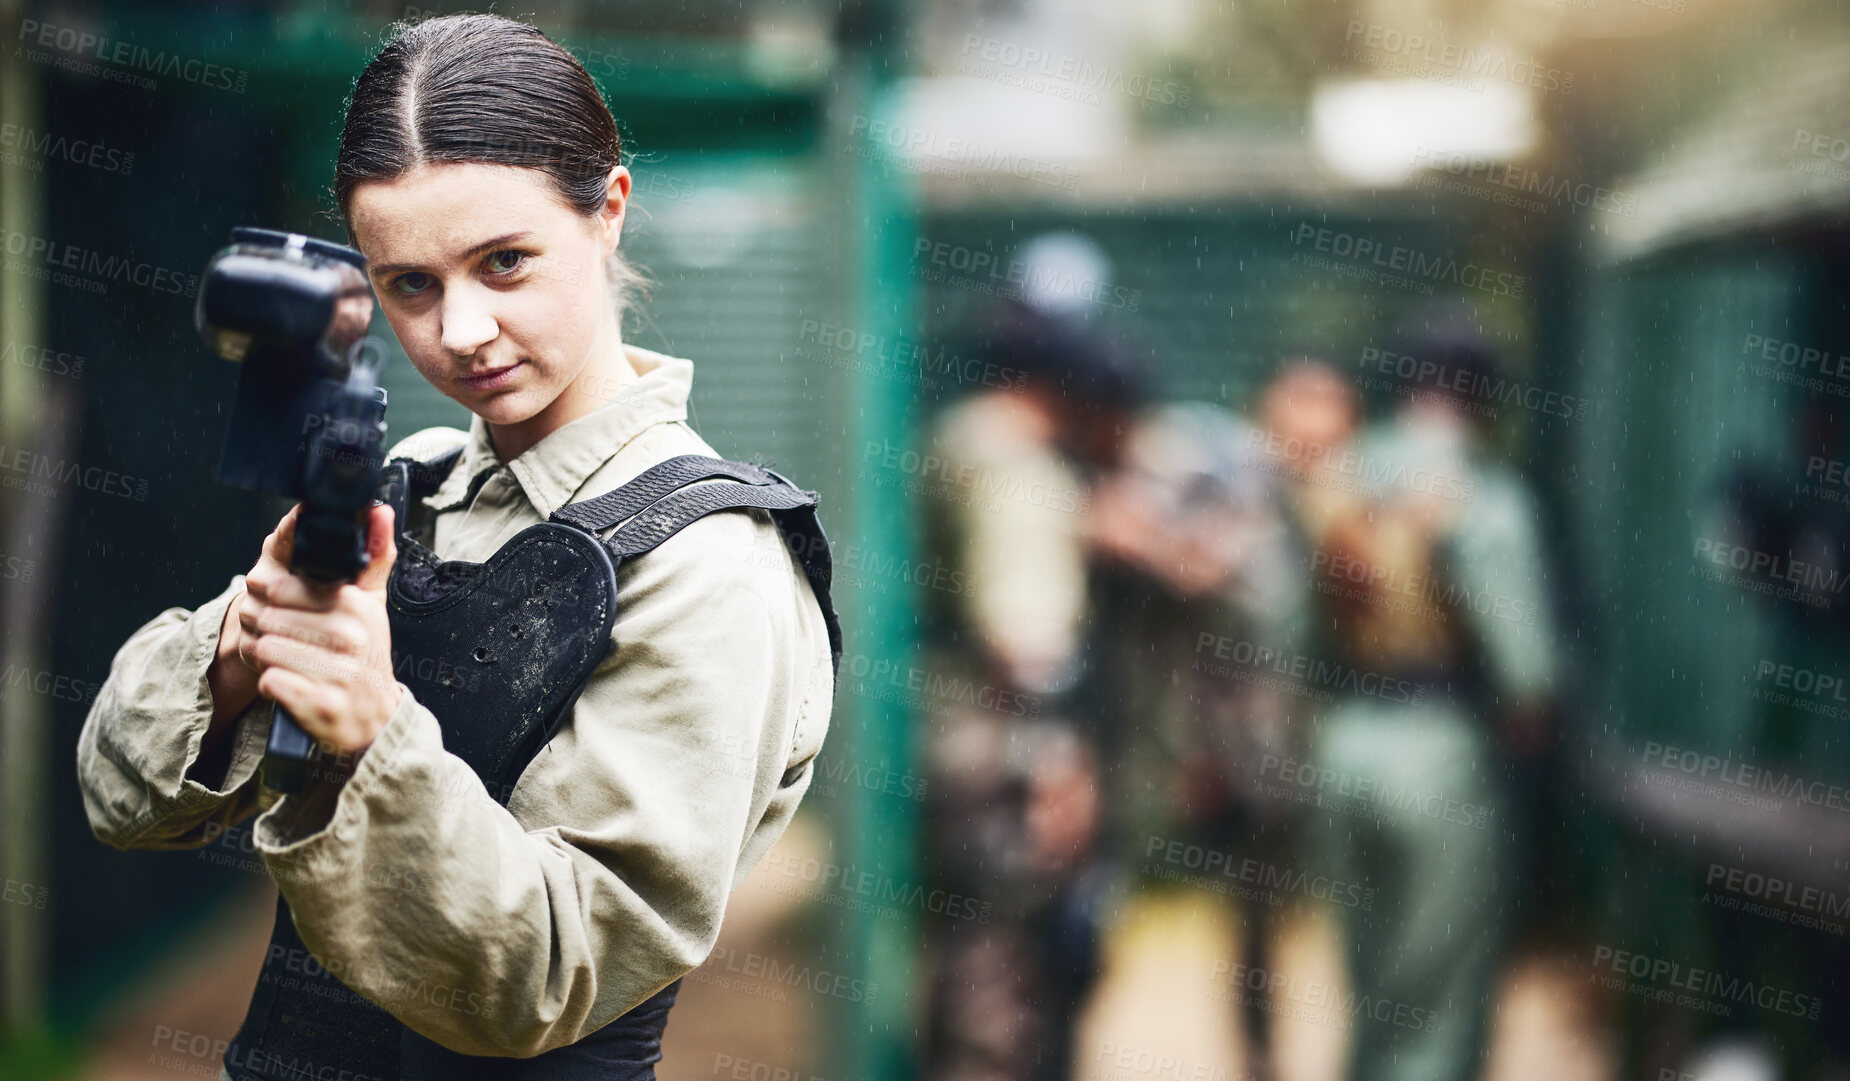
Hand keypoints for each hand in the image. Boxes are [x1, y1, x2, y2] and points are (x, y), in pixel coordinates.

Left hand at [239, 503, 402, 756]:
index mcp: (355, 605)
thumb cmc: (364, 658)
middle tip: (280, 637)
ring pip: (263, 648)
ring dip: (264, 657)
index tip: (278, 605)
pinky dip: (271, 683)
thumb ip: (372, 556)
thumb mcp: (372, 605)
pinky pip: (268, 681)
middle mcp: (349, 635)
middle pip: (265, 617)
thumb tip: (379, 510)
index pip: (280, 586)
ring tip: (285, 659)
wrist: (375, 719)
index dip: (268, 596)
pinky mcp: (319, 702)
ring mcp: (336, 670)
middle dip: (263, 628)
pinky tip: (289, 681)